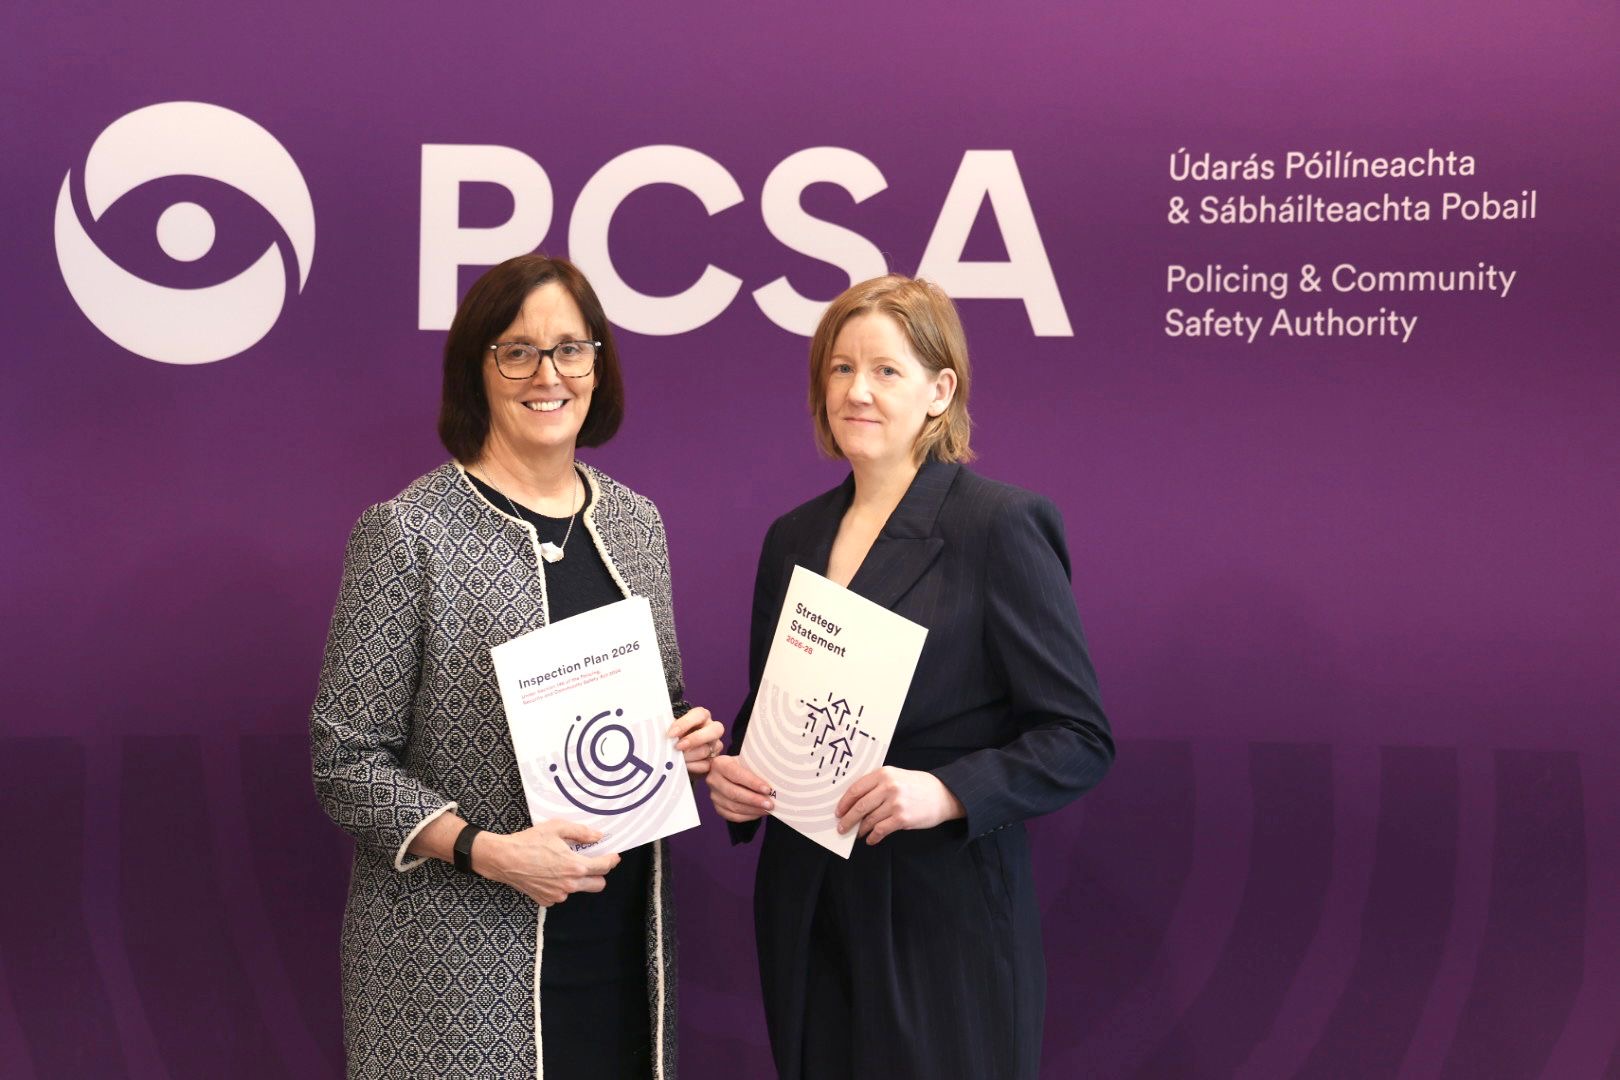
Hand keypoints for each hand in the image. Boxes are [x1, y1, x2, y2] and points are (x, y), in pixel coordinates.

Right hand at [475, 819, 619, 906]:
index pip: (603, 867)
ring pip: (579, 889)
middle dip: (599, 874)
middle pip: (598, 885)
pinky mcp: (546, 900)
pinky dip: (561, 886)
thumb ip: (581, 832)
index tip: (614, 856)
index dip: (612, 860)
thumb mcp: (557, 828)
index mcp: (575, 866)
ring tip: (564, 865)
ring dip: (578, 879)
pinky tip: (549, 873)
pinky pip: (562, 894)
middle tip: (592, 862)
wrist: (503, 859)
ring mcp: (558, 895)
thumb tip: (598, 836)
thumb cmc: (529, 842)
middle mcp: (569, 884)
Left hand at [669, 706, 725, 775]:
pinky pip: (706, 765)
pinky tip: (684, 766)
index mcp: (702, 716)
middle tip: (678, 747)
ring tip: (677, 758)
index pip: (699, 714)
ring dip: (689, 755)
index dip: (685, 723)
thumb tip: (663, 736)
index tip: (671, 734)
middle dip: (695, 739)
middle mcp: (712, 729)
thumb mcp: (672, 730)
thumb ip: (671, 730)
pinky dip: (693, 766)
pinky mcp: (713, 760)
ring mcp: (715, 745)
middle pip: (714, 730)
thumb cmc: (674, 737)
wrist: (676, 752)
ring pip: (706, 750)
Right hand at [705, 754, 775, 822]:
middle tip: (770, 804)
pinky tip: (758, 813)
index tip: (767, 789)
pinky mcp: (717, 807)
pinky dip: (748, 816)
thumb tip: (776, 779)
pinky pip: (732, 816)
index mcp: (720, 764)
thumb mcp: (747, 760)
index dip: (752, 782)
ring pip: (733, 807)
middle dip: (754, 800)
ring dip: (753, 810)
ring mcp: (714, 795)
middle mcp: (713, 780)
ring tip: (767, 810)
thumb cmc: (742, 765)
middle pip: (734, 793)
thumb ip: (756, 767)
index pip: (736, 774)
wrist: (729, 772)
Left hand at [835, 767, 964, 844]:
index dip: (844, 803)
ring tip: (858, 834)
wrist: (944, 794)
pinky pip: (880, 830)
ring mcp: (895, 803)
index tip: (838, 812)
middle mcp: (888, 787)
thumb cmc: (917, 786)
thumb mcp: (896, 776)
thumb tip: (854, 803)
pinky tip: (871, 839)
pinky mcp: (902, 818)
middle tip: (841, 828)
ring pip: (869, 820)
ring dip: (861, 830)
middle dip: (848, 820)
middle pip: (859, 806)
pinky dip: (873, 837)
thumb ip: (877, 785)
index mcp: (884, 774)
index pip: (856, 789)